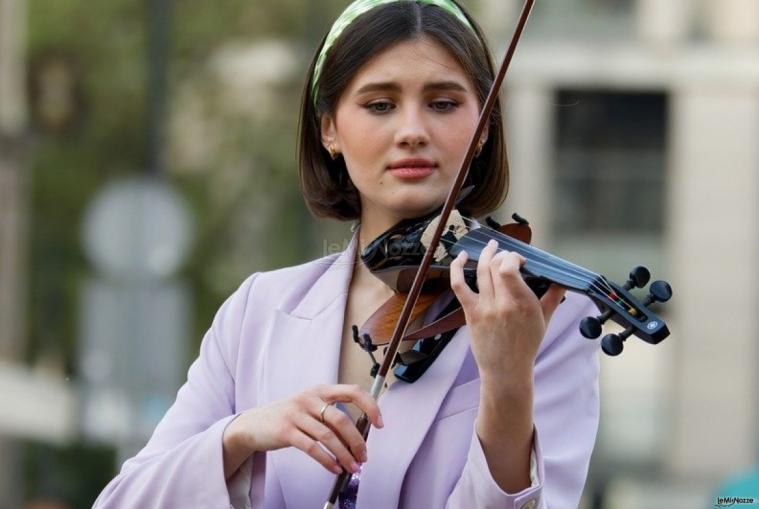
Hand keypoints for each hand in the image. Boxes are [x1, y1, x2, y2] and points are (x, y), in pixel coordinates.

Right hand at [222, 384, 382, 477]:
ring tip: (353, 468)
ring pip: (328, 436)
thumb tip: (358, 438)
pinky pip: (312, 448)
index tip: (379, 423)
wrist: (253, 424)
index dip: (370, 406)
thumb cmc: (288, 417)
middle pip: (341, 420)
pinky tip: (335, 468)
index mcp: (320, 390)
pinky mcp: (286, 431)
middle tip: (364, 457)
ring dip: (344, 455)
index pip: (352, 391)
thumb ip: (330, 417)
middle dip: (357, 441)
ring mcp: (296, 414)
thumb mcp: (310, 408)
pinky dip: (327, 460)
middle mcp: (309, 399)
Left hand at [449, 239, 564, 381]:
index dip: (513, 256)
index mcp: (523, 303)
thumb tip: (562, 278)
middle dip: (502, 255)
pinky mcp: (471, 313)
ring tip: (491, 246)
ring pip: (480, 271)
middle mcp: (502, 304)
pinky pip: (459, 285)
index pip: (509, 267)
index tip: (520, 261)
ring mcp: (484, 308)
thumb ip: (554, 296)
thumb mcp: (545, 320)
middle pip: (495, 265)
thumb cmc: (527, 345)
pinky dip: (457, 268)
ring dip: (485, 254)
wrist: (506, 370)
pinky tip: (462, 256)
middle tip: (507, 255)